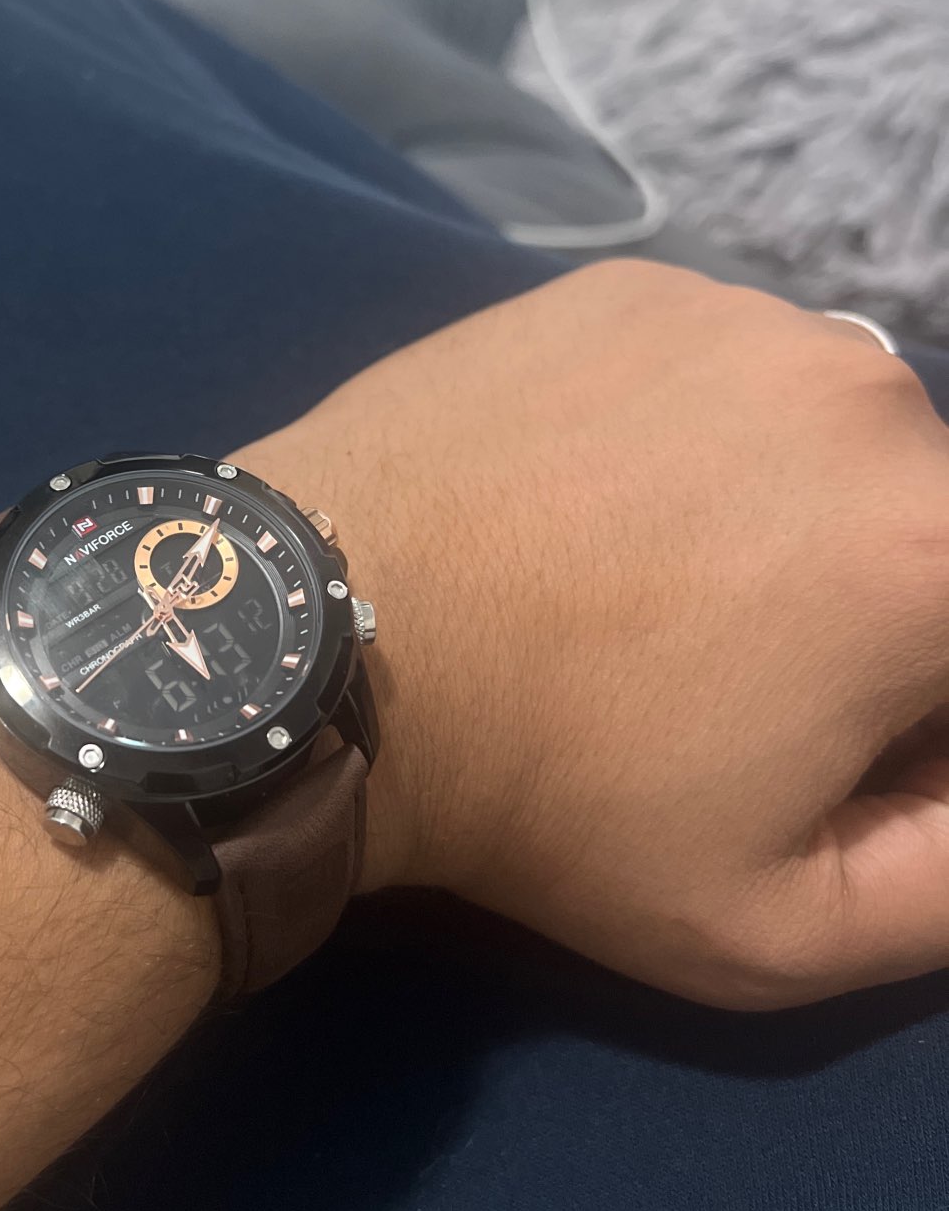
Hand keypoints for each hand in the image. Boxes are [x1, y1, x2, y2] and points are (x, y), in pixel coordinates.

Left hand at [241, 260, 948, 1008]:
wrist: (322, 651)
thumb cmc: (549, 800)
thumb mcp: (779, 924)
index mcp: (937, 549)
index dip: (916, 717)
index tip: (816, 745)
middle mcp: (872, 395)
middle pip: (924, 527)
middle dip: (866, 607)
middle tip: (713, 675)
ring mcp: (744, 318)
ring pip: (827, 438)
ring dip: (783, 511)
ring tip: (640, 582)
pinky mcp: (637, 285)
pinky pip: (723, 372)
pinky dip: (692, 435)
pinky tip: (587, 501)